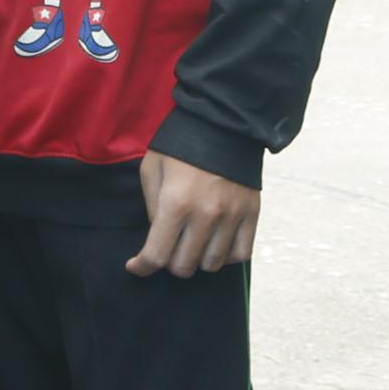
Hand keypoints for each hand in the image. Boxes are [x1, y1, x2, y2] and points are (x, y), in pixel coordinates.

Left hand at [128, 151, 259, 277]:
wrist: (222, 122)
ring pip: (212, 264)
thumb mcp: (152, 169)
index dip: (142, 267)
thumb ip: (151, 208)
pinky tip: (215, 244)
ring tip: (192, 244)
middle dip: (169, 262)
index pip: (156, 255)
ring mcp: (231, 216)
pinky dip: (225, 256)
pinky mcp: (251, 214)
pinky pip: (240, 254)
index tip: (137, 266)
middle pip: (184, 266)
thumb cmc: (180, 146)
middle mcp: (205, 215)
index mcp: (175, 203)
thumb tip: (158, 236)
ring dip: (197, 260)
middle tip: (167, 248)